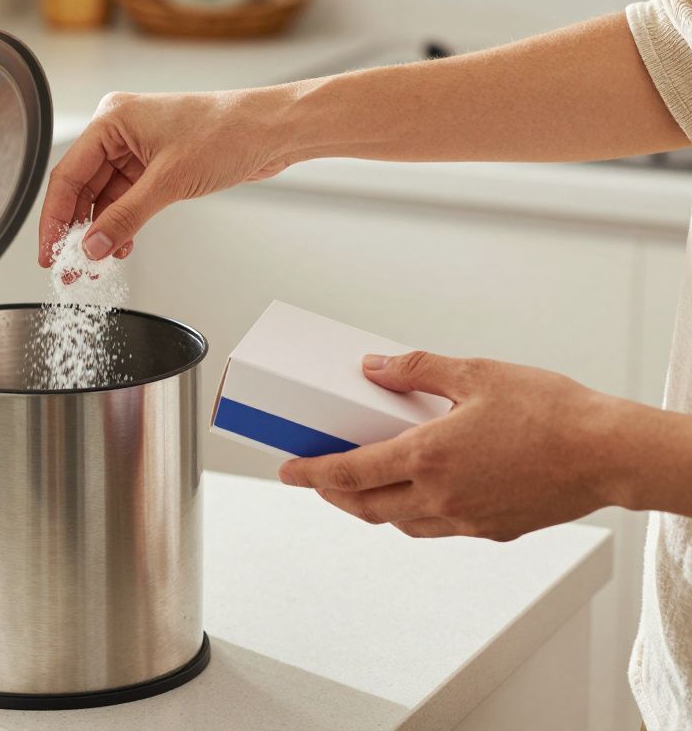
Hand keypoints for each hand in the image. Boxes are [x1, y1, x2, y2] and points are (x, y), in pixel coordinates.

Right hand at [38, 89, 292, 266]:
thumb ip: (125, 217)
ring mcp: (138, 149)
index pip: (68, 175)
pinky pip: (126, 200)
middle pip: (82, 188)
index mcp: (112, 120)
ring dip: (100, 231)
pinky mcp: (156, 165)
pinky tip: (120, 246)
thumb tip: (93, 247)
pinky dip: (122, 224)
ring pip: (103, 198)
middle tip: (68, 266)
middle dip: (76, 230)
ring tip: (94, 264)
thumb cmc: (228, 132)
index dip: (55, 218)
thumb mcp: (169, 182)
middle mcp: (120, 132)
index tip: (49, 251)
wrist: (271, 131)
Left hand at [276, 351, 625, 540]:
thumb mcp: (476, 373)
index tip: (287, 471)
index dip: (312, 473)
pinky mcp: (491, 531)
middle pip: (366, 506)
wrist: (610, 453)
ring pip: (400, 523)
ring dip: (372, 507)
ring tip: (361, 485)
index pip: (350, 472)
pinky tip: (418, 492)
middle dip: (333, 495)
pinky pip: (436, 527)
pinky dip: (413, 513)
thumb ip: (416, 369)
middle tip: (316, 480)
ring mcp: (466, 520)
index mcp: (429, 456)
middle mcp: (441, 496)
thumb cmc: (551, 410)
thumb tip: (374, 366)